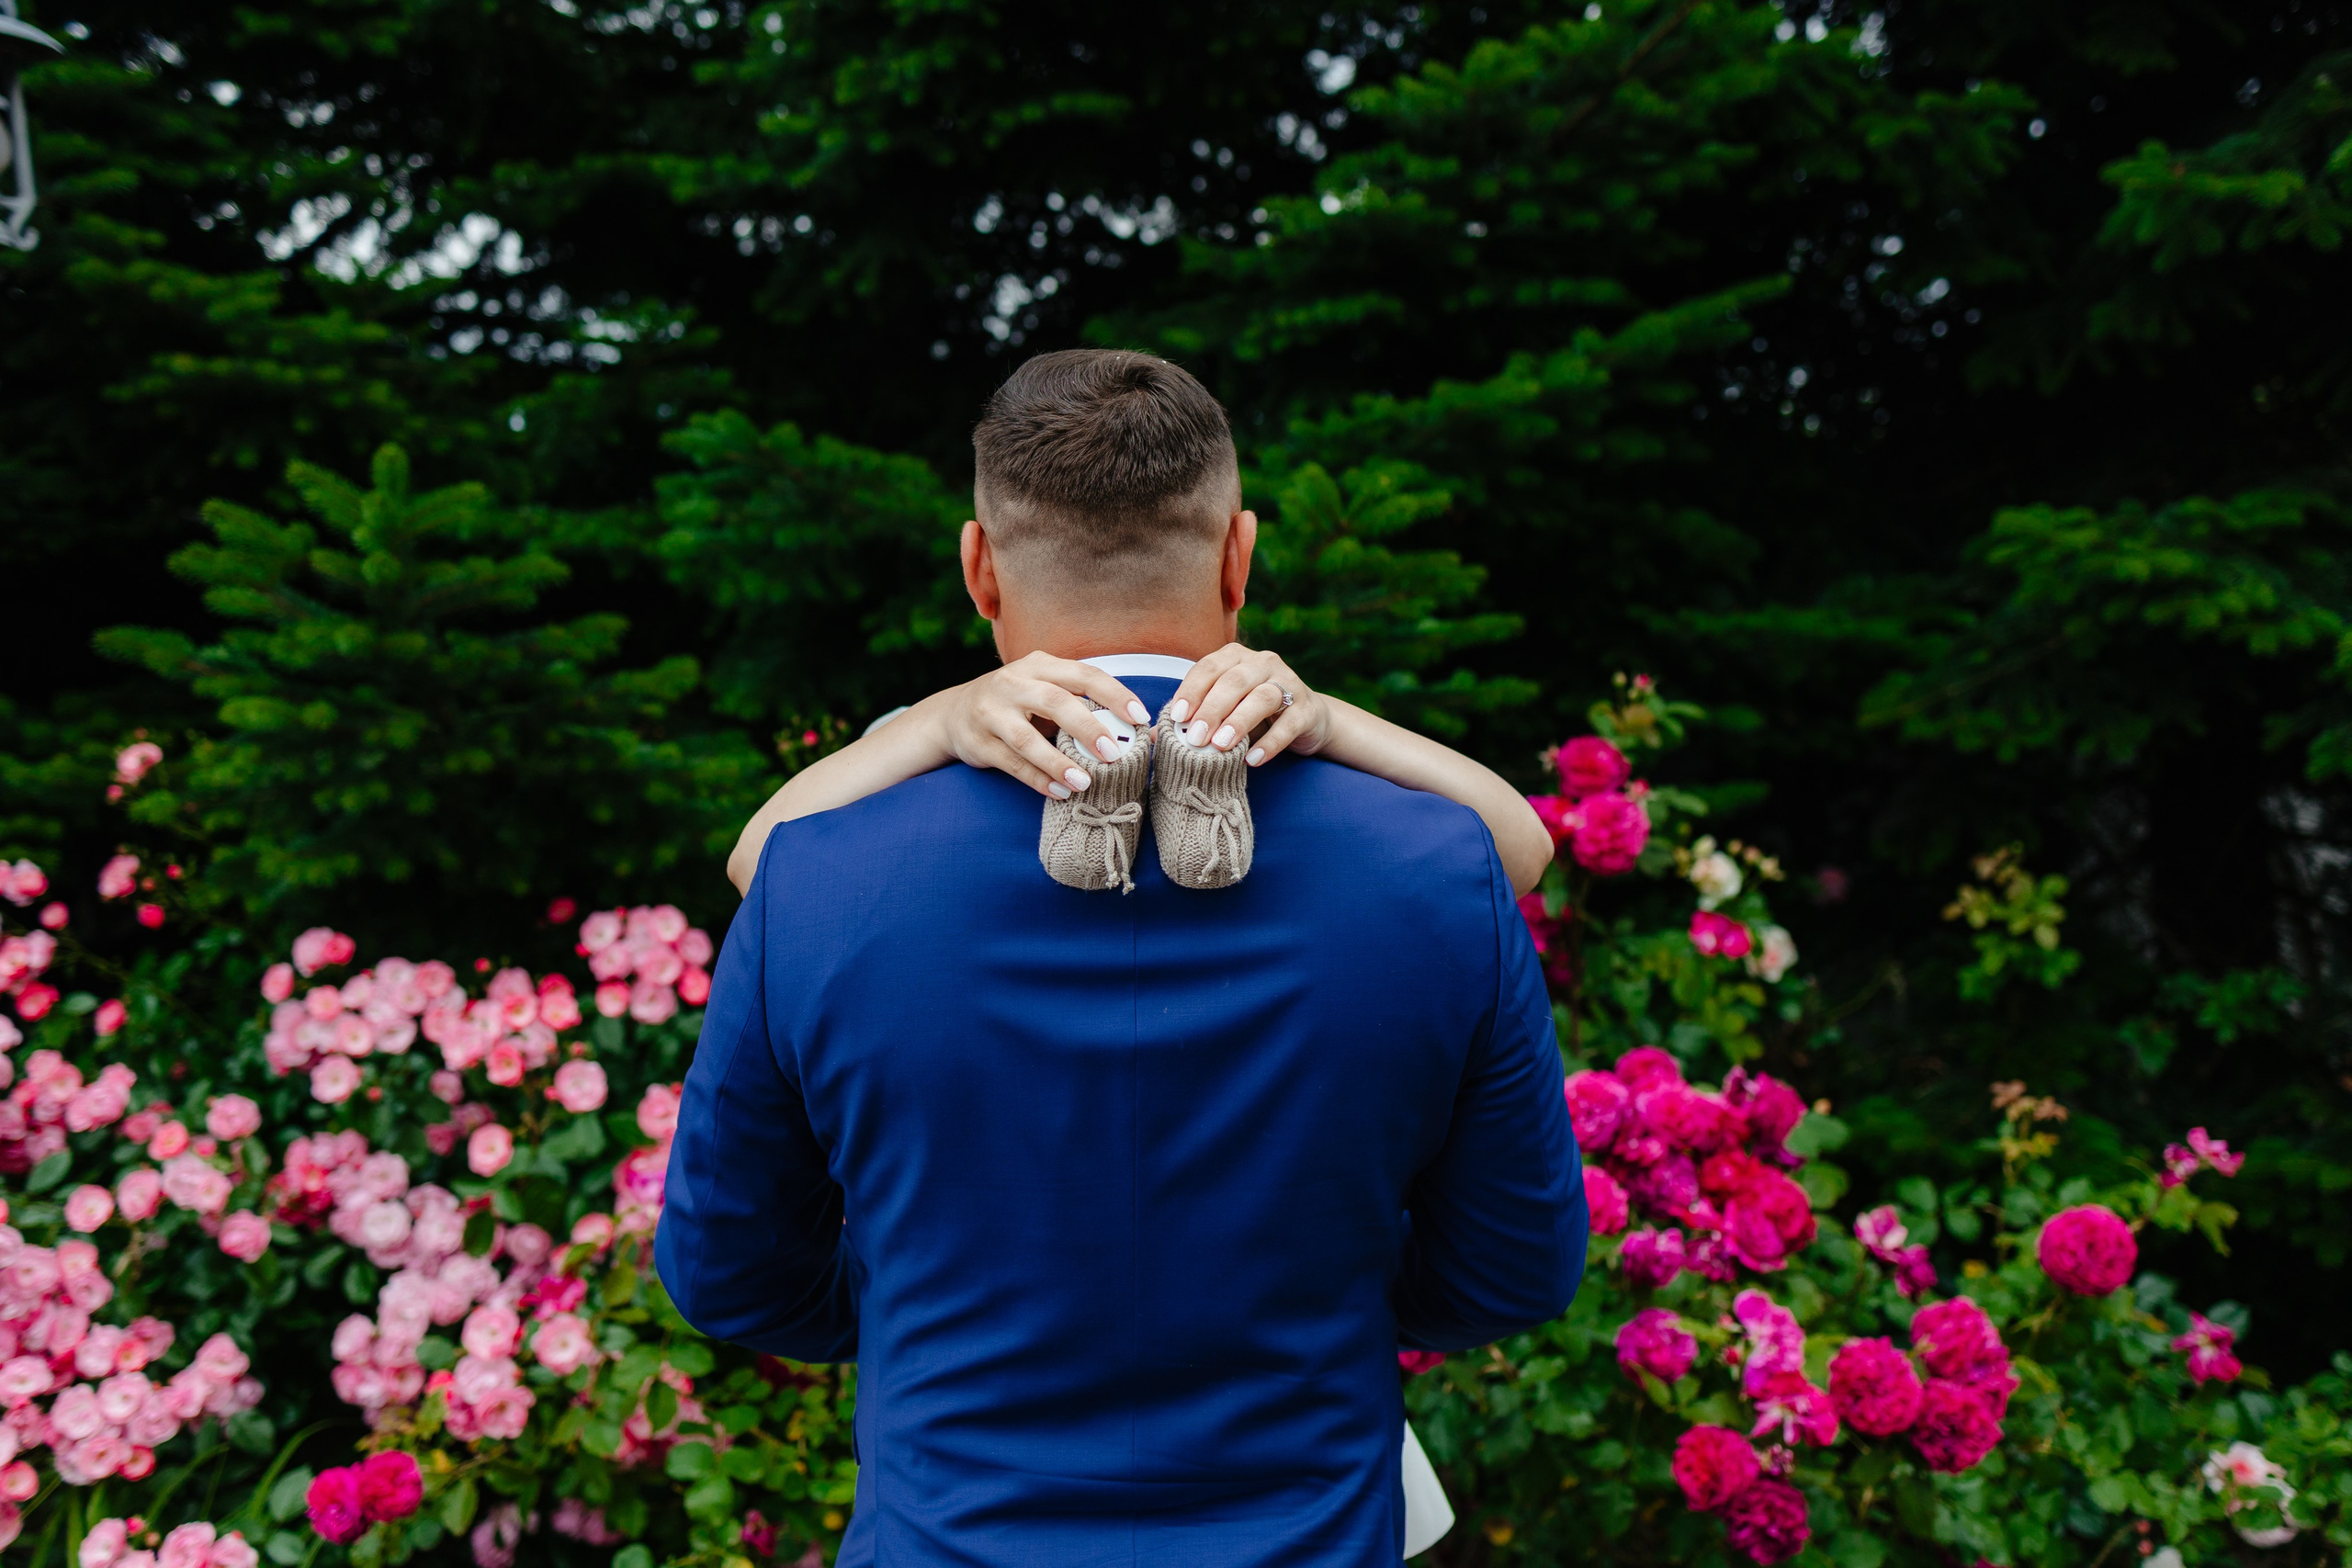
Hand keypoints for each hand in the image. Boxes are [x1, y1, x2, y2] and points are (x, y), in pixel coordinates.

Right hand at [925, 652, 1153, 799]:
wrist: (954, 714)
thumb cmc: (1019, 704)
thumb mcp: (1049, 694)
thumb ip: (1091, 709)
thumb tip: (1148, 736)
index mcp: (1039, 665)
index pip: (1082, 674)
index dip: (1113, 694)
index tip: (1139, 718)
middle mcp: (1013, 683)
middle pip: (1054, 701)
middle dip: (1086, 727)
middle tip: (1114, 754)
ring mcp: (991, 712)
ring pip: (1026, 738)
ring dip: (1058, 762)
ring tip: (1085, 782)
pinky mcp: (978, 742)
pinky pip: (1011, 764)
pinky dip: (1037, 779)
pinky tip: (1061, 792)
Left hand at [1164, 644, 1333, 766]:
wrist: (1307, 720)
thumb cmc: (1253, 714)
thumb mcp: (1222, 712)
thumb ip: (1192, 719)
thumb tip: (1153, 737)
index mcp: (1236, 656)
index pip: (1208, 667)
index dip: (1191, 690)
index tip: (1176, 717)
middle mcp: (1264, 662)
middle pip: (1234, 681)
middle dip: (1211, 709)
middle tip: (1195, 738)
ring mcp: (1289, 683)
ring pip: (1263, 697)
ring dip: (1239, 721)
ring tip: (1220, 746)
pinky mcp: (1308, 709)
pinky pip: (1289, 723)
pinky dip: (1269, 743)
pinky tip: (1252, 760)